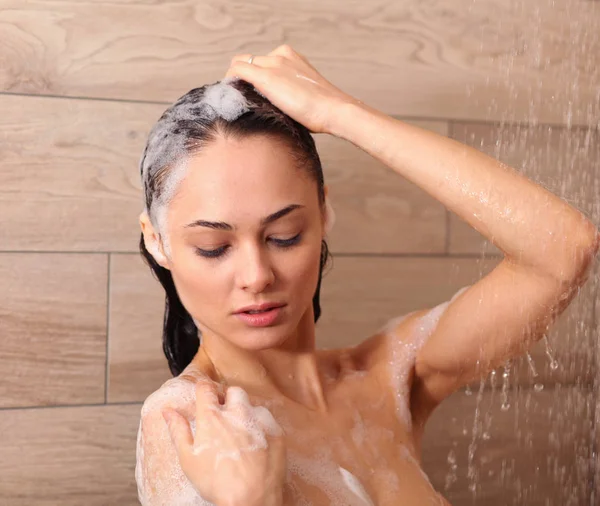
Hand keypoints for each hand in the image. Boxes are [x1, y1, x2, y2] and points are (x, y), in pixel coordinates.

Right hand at [162, 379, 286, 505]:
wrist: (252, 498)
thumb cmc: (216, 482)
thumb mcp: (188, 458)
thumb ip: (178, 430)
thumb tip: (167, 411)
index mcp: (212, 417)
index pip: (206, 388)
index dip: (204, 390)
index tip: (205, 395)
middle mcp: (237, 412)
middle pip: (232, 391)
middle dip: (228, 399)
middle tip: (224, 417)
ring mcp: (259, 419)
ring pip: (252, 405)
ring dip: (246, 413)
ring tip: (241, 435)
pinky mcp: (275, 429)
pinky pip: (268, 419)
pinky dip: (261, 426)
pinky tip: (257, 443)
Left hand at [224, 44, 360, 134]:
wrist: (334, 109)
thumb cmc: (323, 111)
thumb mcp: (305, 95)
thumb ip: (290, 93)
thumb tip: (278, 106)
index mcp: (292, 57)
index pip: (264, 61)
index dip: (254, 76)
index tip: (251, 92)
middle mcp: (281, 55)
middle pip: (250, 61)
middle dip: (243, 77)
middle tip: (240, 97)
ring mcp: (273, 64)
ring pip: (241, 63)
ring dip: (236, 80)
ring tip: (237, 99)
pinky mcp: (266, 76)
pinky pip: (237, 70)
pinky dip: (230, 81)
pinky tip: (232, 97)